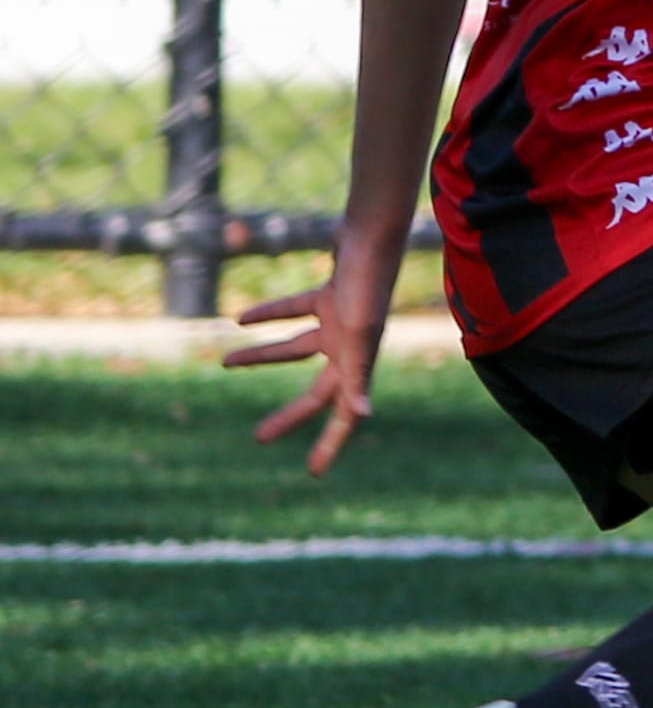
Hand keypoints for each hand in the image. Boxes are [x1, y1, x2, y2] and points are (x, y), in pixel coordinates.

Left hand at [222, 250, 393, 475]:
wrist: (373, 235)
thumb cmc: (368, 284)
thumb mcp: (361, 335)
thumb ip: (360, 375)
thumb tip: (363, 416)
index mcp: (359, 362)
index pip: (345, 414)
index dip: (330, 444)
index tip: (313, 472)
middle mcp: (350, 348)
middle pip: (316, 392)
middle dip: (290, 415)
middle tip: (260, 438)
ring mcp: (339, 322)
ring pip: (294, 349)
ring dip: (260, 357)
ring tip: (225, 364)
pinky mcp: (328, 296)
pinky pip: (293, 311)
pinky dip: (269, 315)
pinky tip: (240, 320)